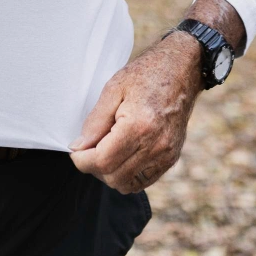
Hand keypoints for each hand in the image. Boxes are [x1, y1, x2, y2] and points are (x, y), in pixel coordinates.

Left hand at [69, 32, 201, 192]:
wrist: (180, 70)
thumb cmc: (146, 75)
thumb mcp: (113, 89)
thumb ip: (95, 121)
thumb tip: (78, 147)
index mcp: (139, 126)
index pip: (103, 162)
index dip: (82, 160)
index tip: (75, 150)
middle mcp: (156, 146)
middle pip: (114, 177)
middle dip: (94, 168)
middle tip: (87, 149)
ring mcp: (166, 155)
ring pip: (128, 185)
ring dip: (110, 174)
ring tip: (104, 150)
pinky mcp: (171, 158)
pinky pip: (143, 181)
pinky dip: (127, 174)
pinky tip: (121, 154)